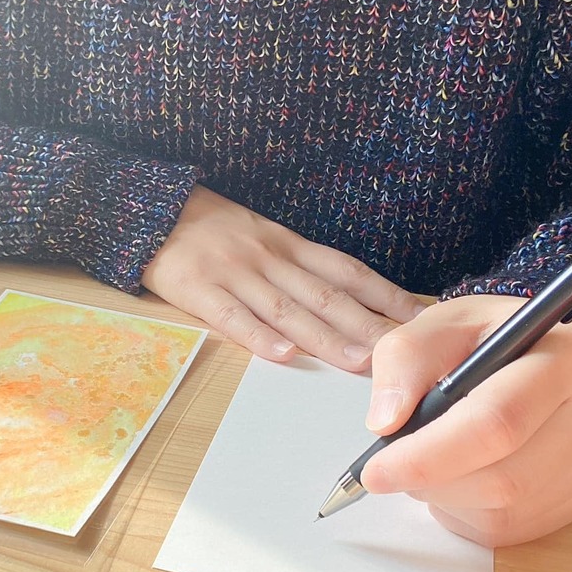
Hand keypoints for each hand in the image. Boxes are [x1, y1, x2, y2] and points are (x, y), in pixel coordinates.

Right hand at [141, 186, 425, 370]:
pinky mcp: (198, 289)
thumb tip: (346, 302)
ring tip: (359, 362)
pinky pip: (231, 316)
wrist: (150, 208)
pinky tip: (282, 355)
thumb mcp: (261, 237)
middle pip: (326, 295)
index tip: (420, 319)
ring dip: (326, 337)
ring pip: (288, 309)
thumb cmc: (210, 229)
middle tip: (404, 353)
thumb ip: (298, 268)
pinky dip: (257, 336)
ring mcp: (234, 273)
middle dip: (368, 325)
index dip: (386, 295)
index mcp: (287, 245)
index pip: (347, 272)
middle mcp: (269, 258)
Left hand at [362, 295, 571, 546]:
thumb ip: (406, 359)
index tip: (376, 471)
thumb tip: (387, 421)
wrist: (553, 355)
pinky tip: (463, 477)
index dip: (430, 454)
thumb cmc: (494, 338)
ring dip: (448, 497)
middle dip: (433, 481)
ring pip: (508, 510)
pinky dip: (471, 511)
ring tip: (433, 462)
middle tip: (395, 468)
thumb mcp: (444, 322)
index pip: (499, 421)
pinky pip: (517, 528)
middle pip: (505, 477)